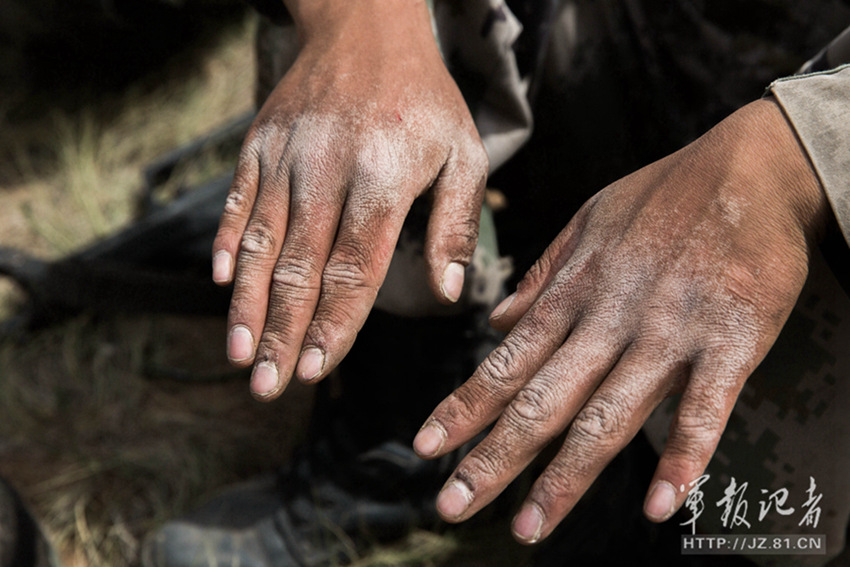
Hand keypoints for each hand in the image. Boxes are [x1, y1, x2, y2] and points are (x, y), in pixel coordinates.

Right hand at [212, 0, 487, 398]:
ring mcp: (286, 156)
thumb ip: (455, 225)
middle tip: (269, 386)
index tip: (318, 369)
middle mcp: (328, 169)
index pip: (355, 267)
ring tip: (240, 355)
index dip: (334, 323)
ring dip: (248, 304)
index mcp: (384, 177)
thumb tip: (449, 293)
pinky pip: (238, 201)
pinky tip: (222, 285)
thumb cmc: (424, 100)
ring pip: (262, 243)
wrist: (366, 29)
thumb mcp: (464, 154)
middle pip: (300, 267)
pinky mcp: (259, 144)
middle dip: (283, 333)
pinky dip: (228, 244)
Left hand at [413, 98, 829, 542]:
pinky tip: (659, 505)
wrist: (751, 165)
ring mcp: (668, 331)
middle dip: (493, 456)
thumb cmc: (664, 195)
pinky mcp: (730, 340)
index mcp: (573, 291)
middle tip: (452, 504)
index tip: (426, 446)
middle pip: (541, 399)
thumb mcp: (587, 222)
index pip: (506, 362)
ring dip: (566, 476)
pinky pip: (704, 408)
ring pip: (607, 414)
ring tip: (529, 525)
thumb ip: (541, 275)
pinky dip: (683, 457)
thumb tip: (495, 320)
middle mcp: (608, 318)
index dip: (464, 407)